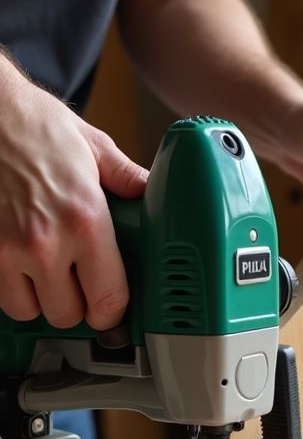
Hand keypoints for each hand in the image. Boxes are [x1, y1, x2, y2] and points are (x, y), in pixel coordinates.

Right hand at [0, 67, 147, 328]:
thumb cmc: (31, 124)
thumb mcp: (92, 146)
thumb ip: (127, 179)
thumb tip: (152, 195)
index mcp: (85, 219)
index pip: (108, 298)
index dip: (112, 310)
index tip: (110, 306)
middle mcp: (46, 241)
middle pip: (68, 314)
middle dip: (75, 303)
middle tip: (76, 281)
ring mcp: (7, 249)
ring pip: (29, 311)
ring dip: (39, 298)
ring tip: (45, 272)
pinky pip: (0, 296)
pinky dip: (11, 287)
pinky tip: (19, 264)